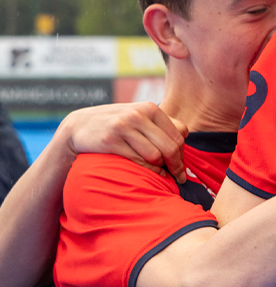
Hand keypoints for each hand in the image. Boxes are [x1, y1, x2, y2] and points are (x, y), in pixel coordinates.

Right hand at [58, 102, 187, 182]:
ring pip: (156, 155)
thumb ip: (161, 124)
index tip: (182, 167)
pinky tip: (150, 175)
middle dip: (177, 165)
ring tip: (164, 176)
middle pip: (170, 146)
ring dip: (162, 169)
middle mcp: (138, 115)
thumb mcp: (139, 117)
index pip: (179, 134)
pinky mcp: (110, 141)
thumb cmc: (116, 124)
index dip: (183, 154)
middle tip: (180, 178)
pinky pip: (137, 161)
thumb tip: (186, 135)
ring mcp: (123, 127)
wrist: (78, 126)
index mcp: (150, 108)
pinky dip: (147, 171)